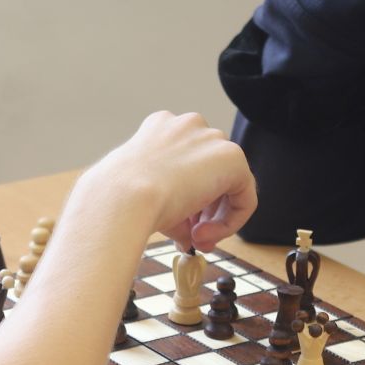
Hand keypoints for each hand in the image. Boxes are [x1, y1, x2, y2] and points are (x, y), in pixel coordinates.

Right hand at [85, 111, 256, 252]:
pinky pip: (244, 197)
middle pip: (211, 173)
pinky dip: (230, 222)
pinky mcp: (232, 157)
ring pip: (229, 185)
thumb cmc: (120, 198)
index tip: (182, 225)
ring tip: (195, 239)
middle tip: (194, 238)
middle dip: (204, 211)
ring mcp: (211, 138)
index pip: (188, 164)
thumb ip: (175, 208)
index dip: (189, 201)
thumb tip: (191, 236)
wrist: (123, 197)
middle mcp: (188, 125)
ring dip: (215, 218)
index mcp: (161, 127)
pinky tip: (204, 235)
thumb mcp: (147, 197)